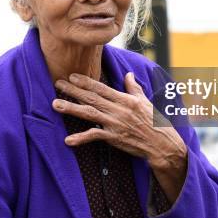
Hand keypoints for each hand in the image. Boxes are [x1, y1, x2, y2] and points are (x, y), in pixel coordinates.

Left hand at [52, 72, 187, 202]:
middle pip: (92, 98)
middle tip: (57, 83)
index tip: (72, 76)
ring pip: (89, 113)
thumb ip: (133, 87)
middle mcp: (118, 109)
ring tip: (56, 104)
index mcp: (125, 99)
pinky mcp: (114, 138)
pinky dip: (81, 138)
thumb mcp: (144, 101)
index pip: (101, 87)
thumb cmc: (154, 121)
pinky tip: (68, 140)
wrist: (161, 143)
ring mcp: (115, 123)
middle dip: (73, 90)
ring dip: (71, 108)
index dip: (86, 81)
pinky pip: (95, 136)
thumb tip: (128, 75)